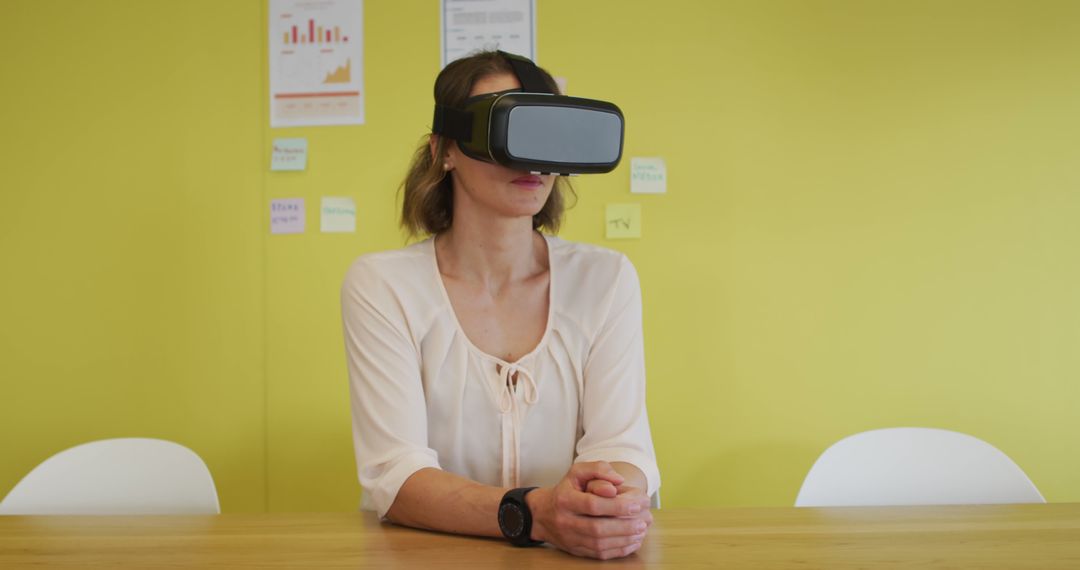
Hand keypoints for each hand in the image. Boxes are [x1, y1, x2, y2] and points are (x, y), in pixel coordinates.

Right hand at [527, 461, 650, 559]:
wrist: (543, 515)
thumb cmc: (566, 490)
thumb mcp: (577, 472)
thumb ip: (598, 469)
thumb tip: (618, 481)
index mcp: (565, 500)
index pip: (592, 505)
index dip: (616, 506)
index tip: (636, 504)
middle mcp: (565, 521)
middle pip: (597, 528)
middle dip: (624, 526)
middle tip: (643, 521)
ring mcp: (570, 539)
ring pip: (599, 544)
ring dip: (624, 539)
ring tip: (641, 531)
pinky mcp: (576, 550)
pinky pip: (599, 554)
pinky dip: (618, 550)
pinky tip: (632, 542)